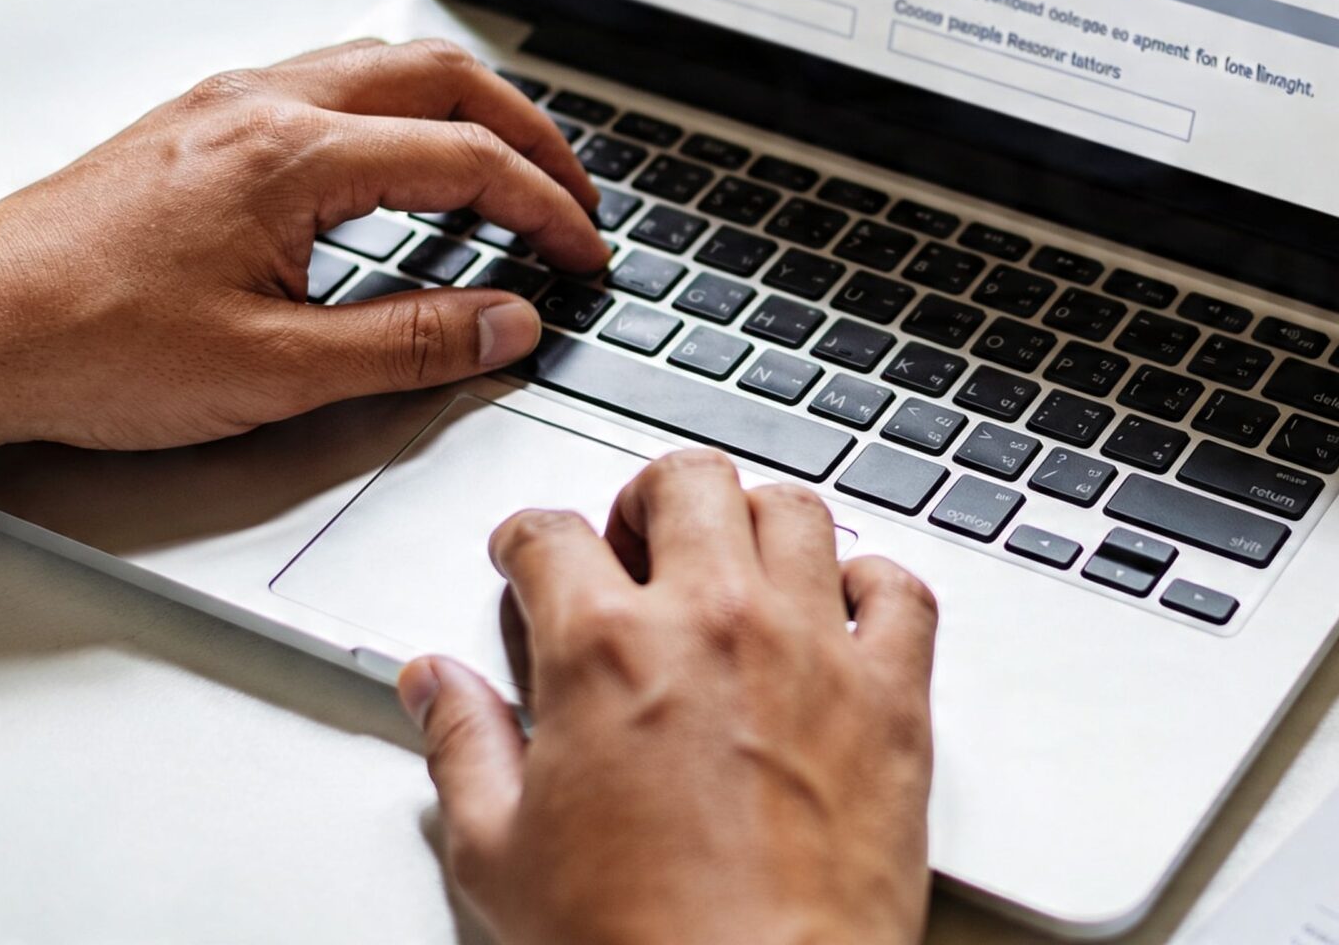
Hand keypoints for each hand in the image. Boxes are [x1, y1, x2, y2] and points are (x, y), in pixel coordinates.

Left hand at [0, 38, 606, 540]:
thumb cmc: (88, 347)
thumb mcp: (276, 372)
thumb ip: (411, 343)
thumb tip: (506, 323)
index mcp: (294, 156)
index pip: (466, 159)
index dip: (546, 209)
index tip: (582, 254)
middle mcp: (261, 106)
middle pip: (440, 78)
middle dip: (528, 133)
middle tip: (574, 194)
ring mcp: (224, 105)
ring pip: (381, 66)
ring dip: (463, 110)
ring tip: (507, 168)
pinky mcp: (195, 125)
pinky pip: (327, 84)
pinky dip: (397, 111)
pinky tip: (398, 163)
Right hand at [399, 452, 938, 944]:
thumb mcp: (500, 855)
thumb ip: (463, 747)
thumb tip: (437, 688)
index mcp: (606, 649)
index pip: (552, 535)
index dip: (528, 541)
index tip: (531, 555)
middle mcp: (716, 623)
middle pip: (686, 482)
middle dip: (648, 499)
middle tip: (637, 541)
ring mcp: (814, 650)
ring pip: (796, 511)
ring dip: (756, 521)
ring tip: (734, 560)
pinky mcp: (893, 697)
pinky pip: (902, 590)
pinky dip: (874, 582)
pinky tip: (843, 607)